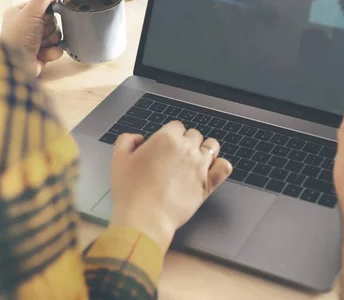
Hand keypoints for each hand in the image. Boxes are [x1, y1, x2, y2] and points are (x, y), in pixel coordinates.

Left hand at [0, 0, 62, 74]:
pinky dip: (53, 51)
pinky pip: (57, 48)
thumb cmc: (18, 38)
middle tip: (39, 32)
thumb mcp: (29, 11)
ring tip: (40, 45)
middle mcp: (27, 26)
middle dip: (49, 28)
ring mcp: (35, 40)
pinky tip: (43, 53)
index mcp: (20, 14)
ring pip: (56, 35)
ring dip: (51, 40)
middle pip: (52, 21)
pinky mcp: (42, 53)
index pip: (43, 6)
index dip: (47, 12)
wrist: (18, 64)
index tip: (41, 17)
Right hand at [109, 122, 231, 251]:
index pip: (176, 126)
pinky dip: (220, 166)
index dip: (170, 134)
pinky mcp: (208, 184)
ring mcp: (200, 166)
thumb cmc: (131, 192)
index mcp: (166, 139)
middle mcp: (186, 149)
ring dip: (205, 149)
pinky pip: (224, 167)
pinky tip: (212, 169)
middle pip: (194, 134)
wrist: (145, 218)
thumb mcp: (118, 159)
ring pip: (212, 146)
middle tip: (177, 155)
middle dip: (186, 141)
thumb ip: (127, 140)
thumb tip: (138, 138)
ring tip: (196, 159)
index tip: (166, 144)